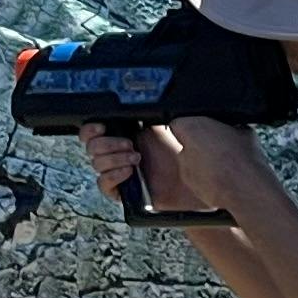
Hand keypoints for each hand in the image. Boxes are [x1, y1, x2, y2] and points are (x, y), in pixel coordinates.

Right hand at [80, 116, 228, 216]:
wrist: (206, 178)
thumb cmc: (195, 148)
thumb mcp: (173, 119)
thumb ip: (147, 112)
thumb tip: (128, 104)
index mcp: (130, 131)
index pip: (97, 129)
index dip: (92, 128)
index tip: (101, 127)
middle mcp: (123, 151)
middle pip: (92, 146)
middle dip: (105, 143)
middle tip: (128, 144)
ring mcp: (124, 171)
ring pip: (96, 164)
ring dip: (112, 159)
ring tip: (136, 159)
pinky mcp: (127, 192)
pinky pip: (104, 184)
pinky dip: (112, 176)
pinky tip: (129, 172)